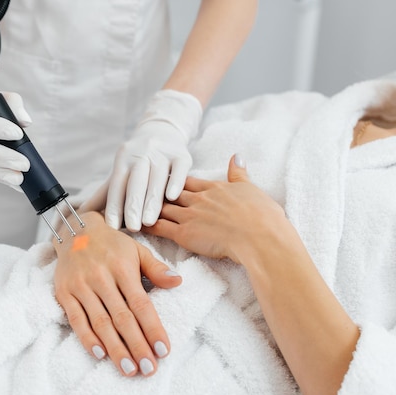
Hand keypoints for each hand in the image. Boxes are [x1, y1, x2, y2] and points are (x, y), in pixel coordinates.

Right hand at [52, 211, 181, 376]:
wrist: (74, 230)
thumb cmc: (111, 244)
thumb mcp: (137, 249)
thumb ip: (156, 268)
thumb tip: (177, 281)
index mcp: (122, 267)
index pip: (140, 304)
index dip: (152, 328)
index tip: (163, 350)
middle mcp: (100, 278)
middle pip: (121, 318)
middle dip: (137, 346)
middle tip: (149, 369)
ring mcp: (80, 286)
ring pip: (100, 323)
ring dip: (115, 349)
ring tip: (129, 369)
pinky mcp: (64, 293)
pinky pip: (76, 320)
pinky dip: (87, 338)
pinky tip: (100, 355)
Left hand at [104, 89, 202, 230]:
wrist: (162, 131)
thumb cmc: (138, 161)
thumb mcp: (121, 173)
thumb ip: (104, 195)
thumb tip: (82, 215)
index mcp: (123, 159)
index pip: (117, 185)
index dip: (114, 206)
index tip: (112, 227)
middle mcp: (141, 154)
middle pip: (136, 182)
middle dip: (132, 206)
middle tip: (132, 227)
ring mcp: (161, 153)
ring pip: (156, 178)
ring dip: (152, 201)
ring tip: (149, 221)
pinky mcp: (181, 154)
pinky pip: (179, 169)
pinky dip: (175, 182)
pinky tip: (172, 197)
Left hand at [142, 154, 285, 262]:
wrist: (260, 238)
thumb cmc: (263, 217)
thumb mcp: (252, 189)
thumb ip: (240, 174)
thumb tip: (237, 156)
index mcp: (216, 188)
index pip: (189, 181)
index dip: (175, 180)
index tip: (163, 178)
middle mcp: (199, 199)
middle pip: (171, 192)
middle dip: (156, 191)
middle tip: (140, 189)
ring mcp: (190, 215)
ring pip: (162, 207)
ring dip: (147, 206)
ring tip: (132, 205)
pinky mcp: (184, 234)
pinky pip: (160, 228)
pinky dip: (147, 225)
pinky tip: (136, 224)